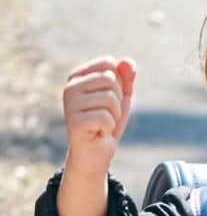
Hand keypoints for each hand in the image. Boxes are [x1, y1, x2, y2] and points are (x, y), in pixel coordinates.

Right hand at [58, 56, 135, 215]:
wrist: (96, 153)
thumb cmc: (107, 123)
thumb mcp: (121, 98)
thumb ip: (126, 78)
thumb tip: (128, 61)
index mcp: (79, 75)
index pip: (109, 64)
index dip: (119, 84)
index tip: (110, 99)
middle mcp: (70, 85)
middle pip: (111, 80)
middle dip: (117, 101)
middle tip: (107, 115)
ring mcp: (69, 102)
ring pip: (109, 99)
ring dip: (114, 116)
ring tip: (102, 124)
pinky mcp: (74, 120)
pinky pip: (105, 117)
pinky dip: (109, 128)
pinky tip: (98, 132)